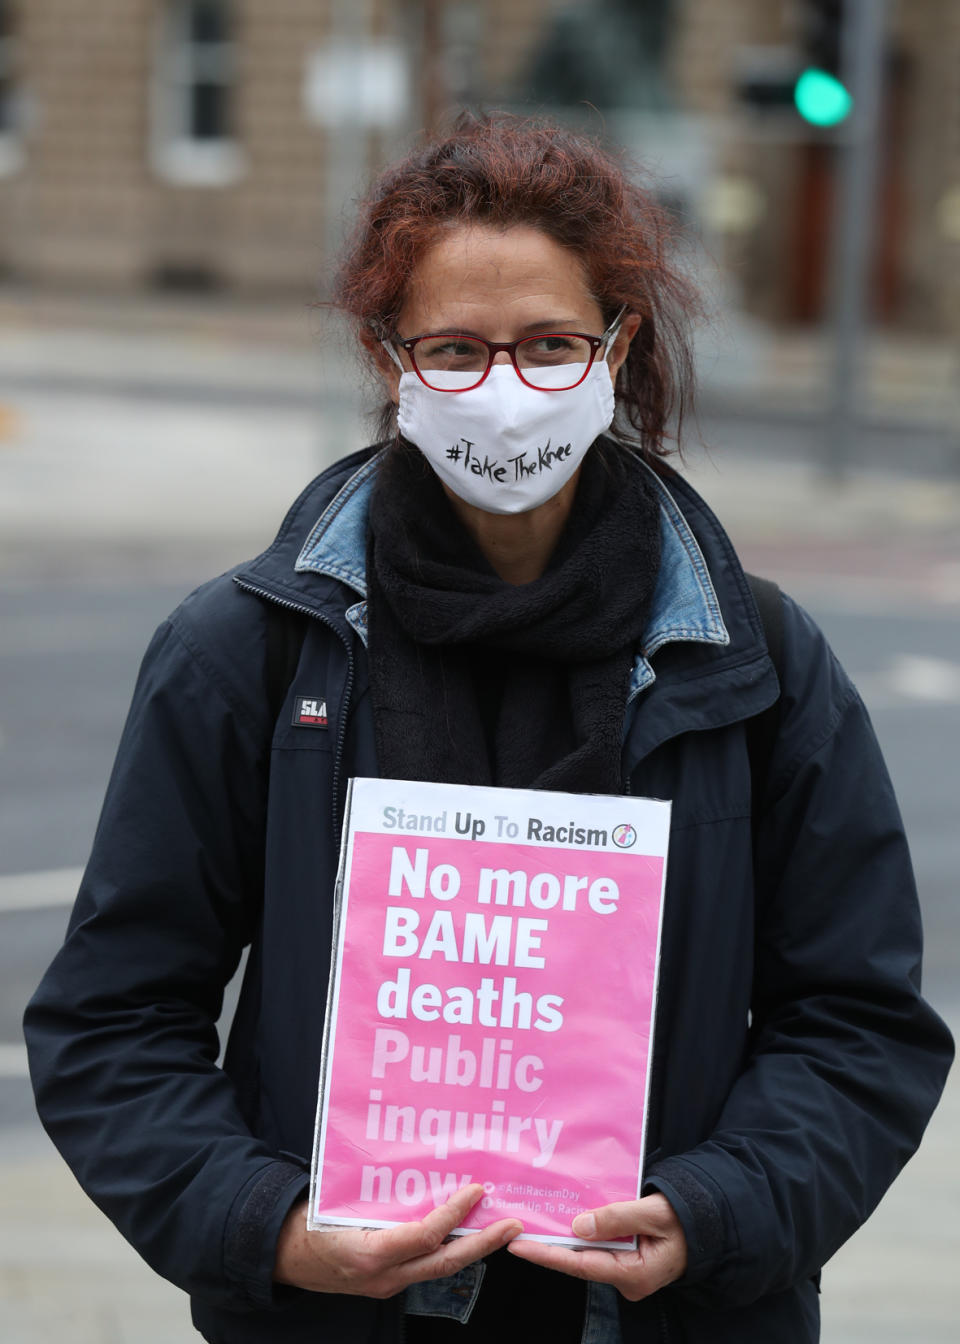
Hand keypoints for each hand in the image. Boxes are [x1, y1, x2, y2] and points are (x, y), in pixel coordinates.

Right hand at [274, 1184, 522, 1297]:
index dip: (455, 1213)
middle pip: (446, 1262)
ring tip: (496, 1226)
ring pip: (439, 1268)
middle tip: (513, 1224)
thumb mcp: (338, 1204)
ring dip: (470, 1248)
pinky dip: (446, 1249)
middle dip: (484, 1244)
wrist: (281, 1257)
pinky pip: (425, 1267)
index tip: (476, 1190)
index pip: (426, 1235)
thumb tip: (415, 1167)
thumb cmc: (307, 1222)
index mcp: (372, 1253)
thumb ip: (377, 1196)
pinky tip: (460, 1232)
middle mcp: (385, 1276)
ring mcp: (387, 1285)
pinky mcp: (387, 1285)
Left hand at [506, 1193, 686, 1301]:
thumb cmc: (685, 1218)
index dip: (547, 1254)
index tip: (517, 1246)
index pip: (580, 1265)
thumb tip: (578, 1225)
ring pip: (587, 1255)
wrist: (710, 1224)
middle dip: (548, 1247)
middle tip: (514, 1234)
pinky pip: (598, 1248)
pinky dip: (580, 1236)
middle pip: (579, 1262)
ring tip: (531, 1225)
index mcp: (633, 1274)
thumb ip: (616, 1218)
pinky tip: (562, 1222)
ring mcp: (626, 1272)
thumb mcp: (653, 1213)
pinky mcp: (627, 1261)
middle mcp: (626, 1280)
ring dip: (562, 1240)